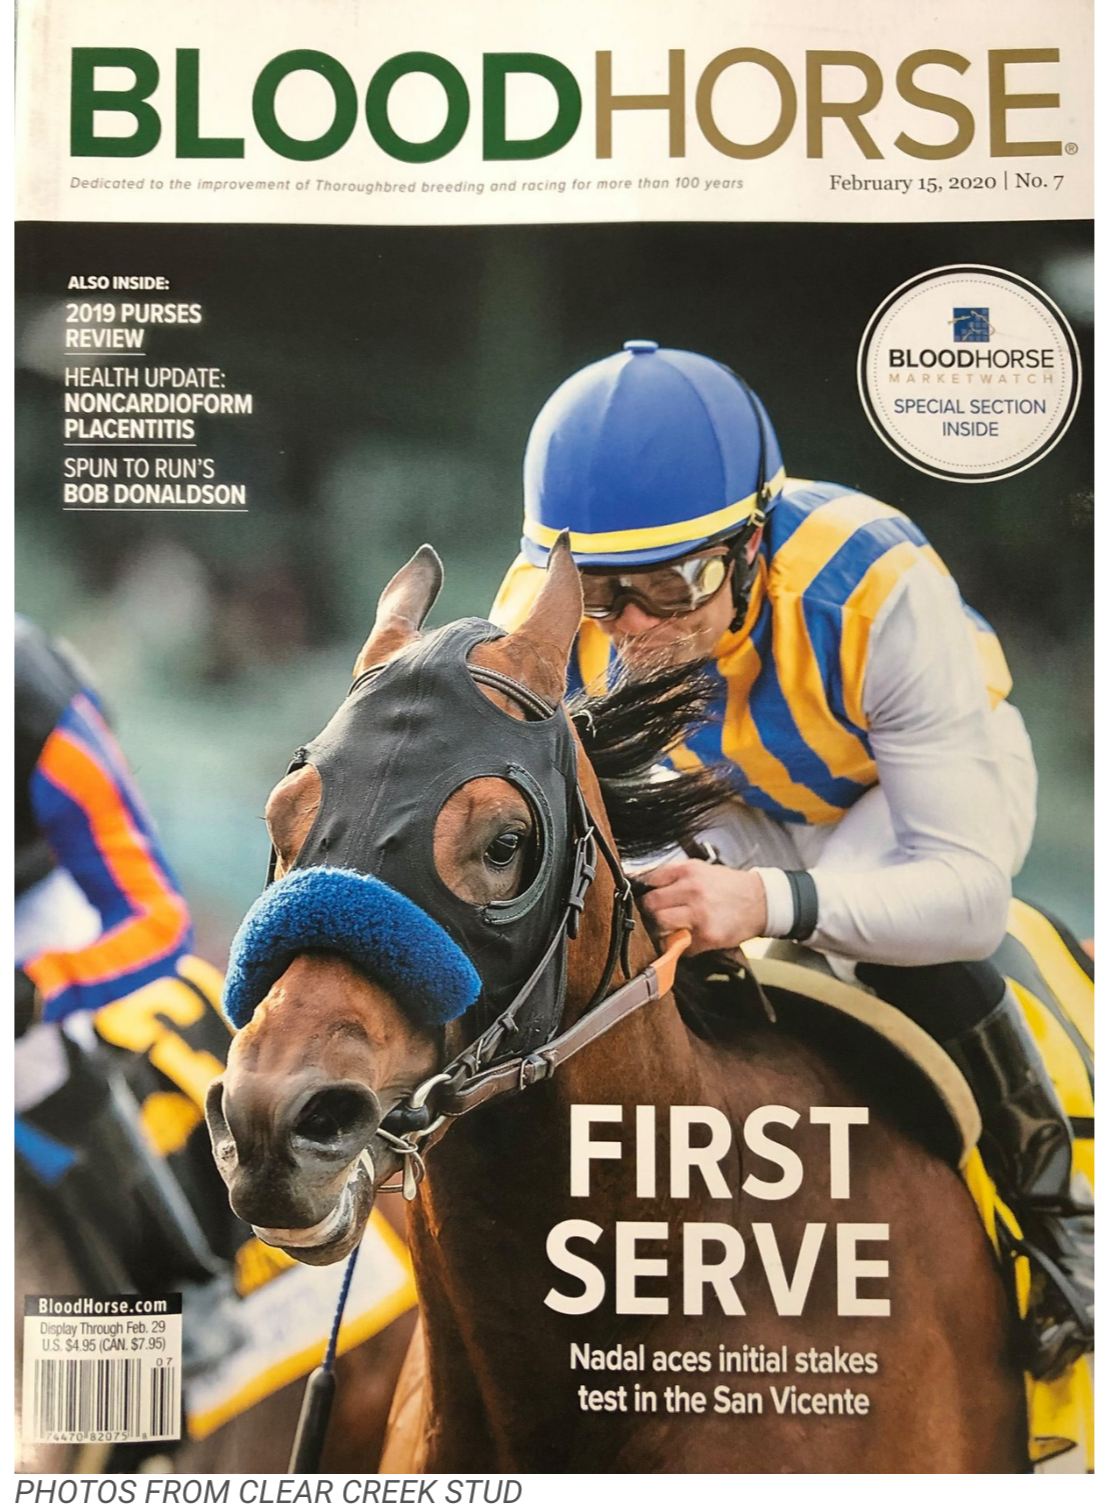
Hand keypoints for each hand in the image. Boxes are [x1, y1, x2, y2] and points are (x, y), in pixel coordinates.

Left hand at [639, 859, 767, 954]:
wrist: (760, 901)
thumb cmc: (727, 886)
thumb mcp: (699, 869)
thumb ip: (671, 876)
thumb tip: (639, 882)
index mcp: (687, 870)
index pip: (648, 880)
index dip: (643, 891)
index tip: (643, 898)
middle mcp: (692, 890)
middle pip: (650, 905)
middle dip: (650, 912)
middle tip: (657, 916)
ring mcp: (699, 914)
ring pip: (660, 926)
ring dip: (661, 930)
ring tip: (672, 928)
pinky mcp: (707, 936)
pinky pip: (680, 945)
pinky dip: (681, 944)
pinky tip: (690, 936)